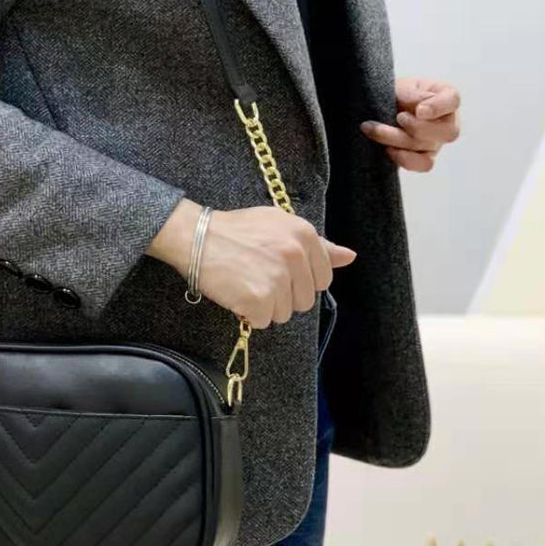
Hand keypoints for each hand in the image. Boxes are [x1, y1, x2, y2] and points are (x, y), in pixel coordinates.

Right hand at [148, 200, 356, 328]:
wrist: (195, 236)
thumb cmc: (235, 230)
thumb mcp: (278, 225)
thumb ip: (317, 244)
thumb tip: (349, 257)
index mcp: (304, 234)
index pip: (322, 278)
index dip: (299, 279)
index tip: (276, 269)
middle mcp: (295, 255)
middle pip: (304, 300)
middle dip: (282, 294)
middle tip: (256, 274)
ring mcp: (278, 278)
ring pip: (284, 313)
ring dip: (265, 305)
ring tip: (245, 281)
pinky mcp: (260, 299)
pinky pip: (263, 321)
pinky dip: (248, 313)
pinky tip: (236, 292)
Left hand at [360, 76, 461, 171]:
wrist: (379, 107)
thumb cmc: (396, 93)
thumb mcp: (402, 87)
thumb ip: (413, 95)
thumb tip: (421, 109)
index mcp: (444, 97)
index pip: (452, 100)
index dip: (438, 107)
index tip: (419, 110)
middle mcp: (447, 121)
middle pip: (448, 132)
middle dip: (418, 127)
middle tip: (399, 117)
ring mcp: (437, 141)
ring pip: (427, 147)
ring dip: (397, 139)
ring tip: (373, 128)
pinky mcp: (424, 157)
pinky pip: (423, 165)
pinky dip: (404, 159)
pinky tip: (387, 149)